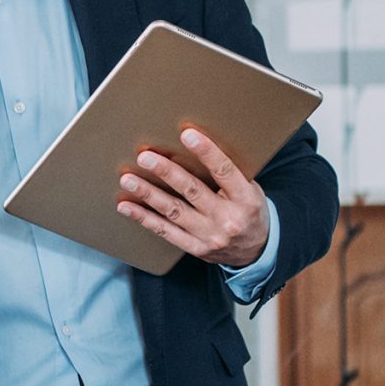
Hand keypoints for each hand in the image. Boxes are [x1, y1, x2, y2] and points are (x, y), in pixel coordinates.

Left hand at [117, 126, 269, 268]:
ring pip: (174, 212)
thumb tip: (197, 147)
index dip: (206, 152)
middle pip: (193, 191)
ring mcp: (210, 236)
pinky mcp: (196, 248)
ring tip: (128, 179)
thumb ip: (228, 174)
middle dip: (166, 172)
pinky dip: (144, 218)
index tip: (187, 134)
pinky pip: (165, 232)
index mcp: (245, 199)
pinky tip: (127, 207)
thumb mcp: (250, 189)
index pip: (224, 171)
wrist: (257, 251)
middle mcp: (227, 218)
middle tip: (145, 157)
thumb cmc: (249, 210)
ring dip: (148, 194)